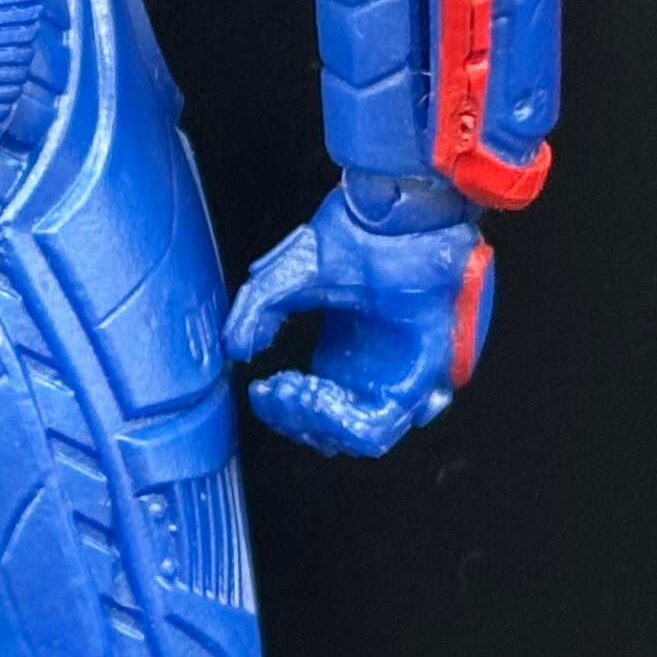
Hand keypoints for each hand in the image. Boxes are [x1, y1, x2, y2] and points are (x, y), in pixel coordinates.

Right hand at [226, 181, 491, 458]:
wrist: (400, 217)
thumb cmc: (360, 236)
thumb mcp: (291, 275)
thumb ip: (256, 311)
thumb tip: (236, 348)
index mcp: (345, 350)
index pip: (314, 408)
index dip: (282, 410)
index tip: (263, 388)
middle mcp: (372, 368)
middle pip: (332, 433)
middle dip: (294, 422)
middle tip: (277, 391)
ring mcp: (397, 376)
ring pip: (355, 440)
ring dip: (315, 426)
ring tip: (296, 392)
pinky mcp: (420, 379)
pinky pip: (381, 429)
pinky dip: (342, 425)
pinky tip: (318, 394)